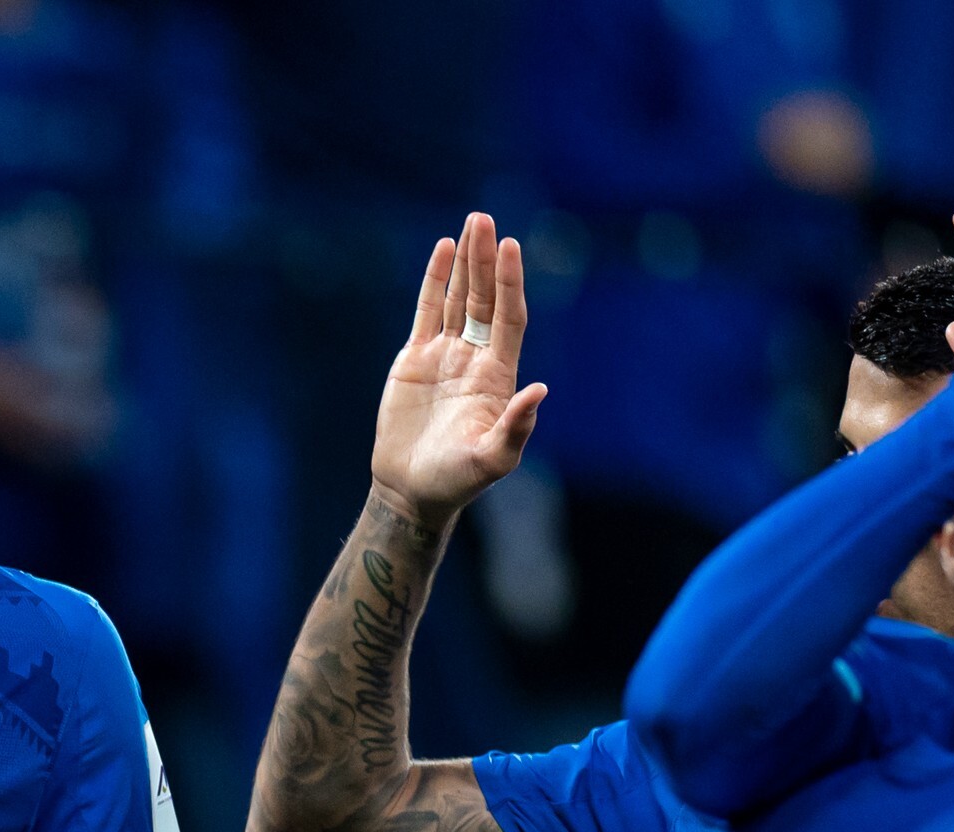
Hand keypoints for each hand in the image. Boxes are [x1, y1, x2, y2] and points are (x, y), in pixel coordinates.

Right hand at [371, 211, 548, 526]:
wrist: (413, 491)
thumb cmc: (457, 480)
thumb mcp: (493, 459)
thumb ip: (516, 427)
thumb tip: (540, 391)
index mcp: (498, 376)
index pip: (508, 317)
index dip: (510, 282)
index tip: (510, 247)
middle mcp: (475, 358)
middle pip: (485, 298)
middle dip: (486, 260)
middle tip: (485, 220)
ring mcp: (446, 356)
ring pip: (459, 298)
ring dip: (466, 262)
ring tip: (471, 224)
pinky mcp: (415, 359)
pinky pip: (427, 311)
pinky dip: (435, 282)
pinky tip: (443, 251)